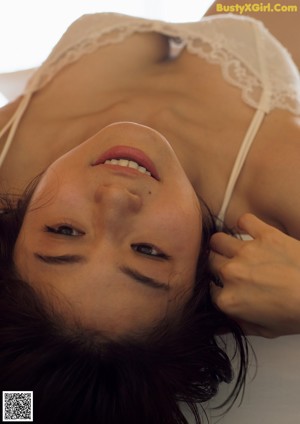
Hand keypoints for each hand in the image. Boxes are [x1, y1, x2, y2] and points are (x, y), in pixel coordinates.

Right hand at [209, 213, 299, 337]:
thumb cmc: (298, 314)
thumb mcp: (266, 330)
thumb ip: (238, 325)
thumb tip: (219, 326)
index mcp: (230, 300)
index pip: (209, 290)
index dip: (217, 288)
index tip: (224, 286)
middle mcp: (232, 274)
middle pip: (209, 263)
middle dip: (216, 266)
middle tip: (229, 267)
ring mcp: (246, 252)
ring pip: (217, 240)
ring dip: (221, 245)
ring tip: (231, 248)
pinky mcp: (265, 235)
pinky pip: (244, 220)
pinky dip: (245, 224)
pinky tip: (249, 231)